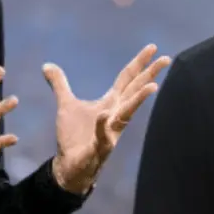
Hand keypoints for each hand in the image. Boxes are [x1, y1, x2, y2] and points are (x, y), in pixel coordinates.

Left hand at [43, 44, 170, 194]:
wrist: (69, 166)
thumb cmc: (74, 136)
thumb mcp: (65, 104)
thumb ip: (60, 84)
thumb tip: (47, 65)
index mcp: (110, 102)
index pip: (128, 78)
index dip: (139, 63)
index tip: (152, 47)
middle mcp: (115, 114)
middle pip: (135, 91)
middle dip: (150, 75)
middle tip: (166, 59)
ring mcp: (110, 131)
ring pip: (127, 113)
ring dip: (139, 100)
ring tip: (152, 86)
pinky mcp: (99, 147)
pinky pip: (103, 135)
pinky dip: (104, 125)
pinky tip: (105, 113)